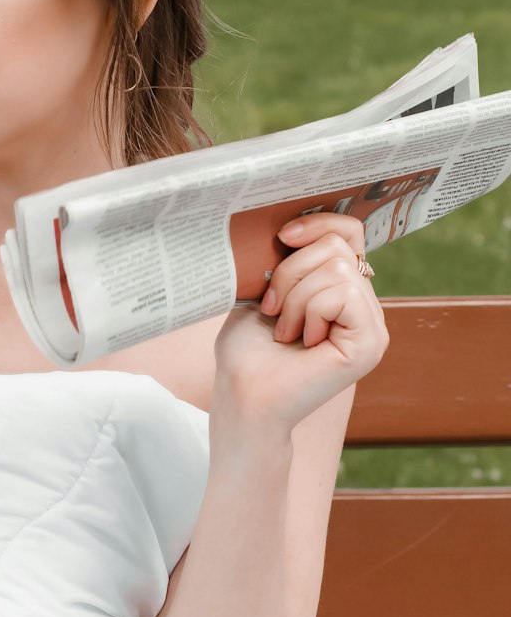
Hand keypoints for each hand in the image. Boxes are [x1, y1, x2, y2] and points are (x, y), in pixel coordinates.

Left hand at [211, 213, 388, 436]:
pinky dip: (311, 311)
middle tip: (274, 311)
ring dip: (295, 297)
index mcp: (341, 289)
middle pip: (337, 246)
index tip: (282, 237)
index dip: (318, 224)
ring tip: (286, 331)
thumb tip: (291, 221)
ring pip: (337, 268)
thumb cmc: (247, 351)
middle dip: (291, 271)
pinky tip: (303, 341)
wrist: (243, 395)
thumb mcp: (264, 290)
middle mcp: (364, 305)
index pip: (348, 232)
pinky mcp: (372, 342)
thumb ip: (288, 258)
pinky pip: (343, 293)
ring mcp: (373, 325)